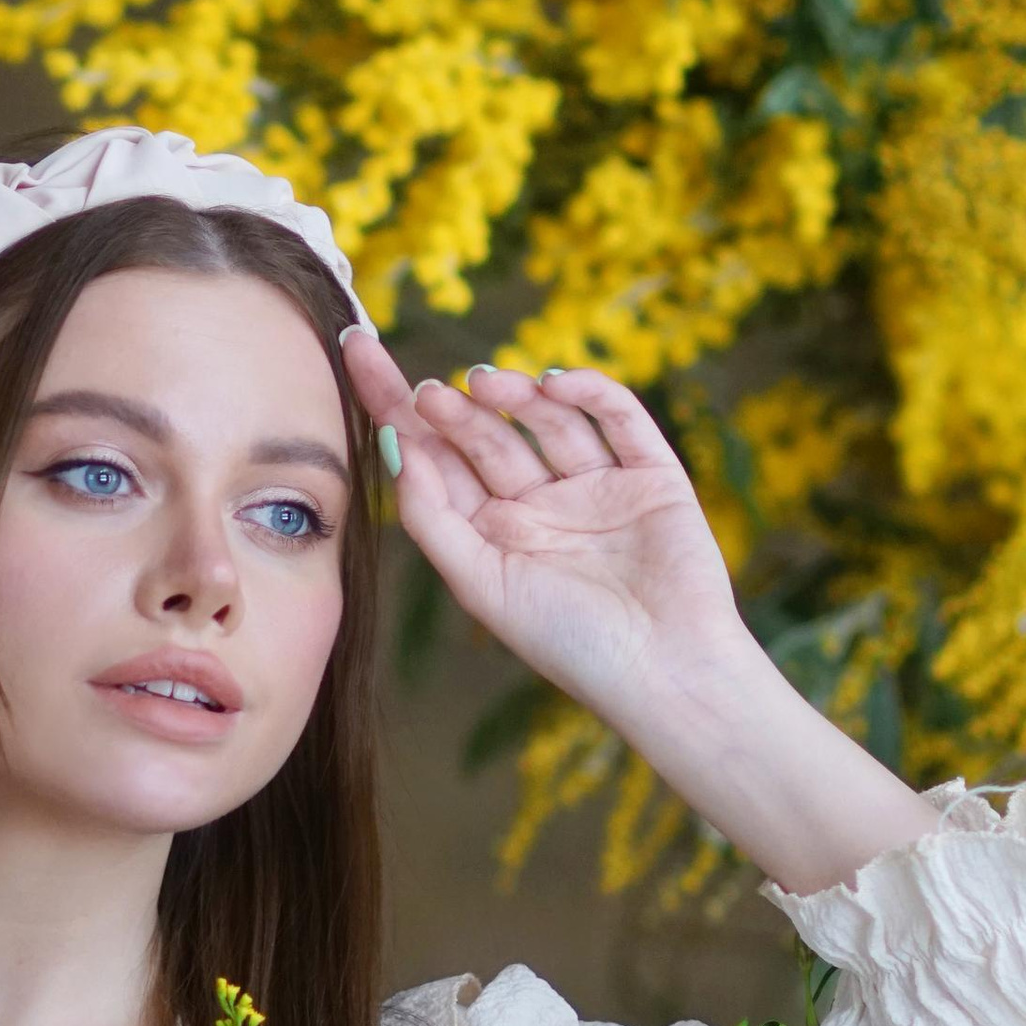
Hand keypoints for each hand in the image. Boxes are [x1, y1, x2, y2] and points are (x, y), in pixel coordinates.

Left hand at [343, 329, 936, 894]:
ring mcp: (596, 486)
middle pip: (485, 435)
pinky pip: (618, 418)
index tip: (359, 355)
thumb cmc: (569, 643)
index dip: (397, 408)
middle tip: (432, 392)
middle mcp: (539, 505)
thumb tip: (394, 445)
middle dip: (454, 410)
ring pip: (547, 420)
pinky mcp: (651, 475)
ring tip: (485, 383)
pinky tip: (554, 385)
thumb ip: (433, 517)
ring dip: (514, 395)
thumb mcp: (481, 584)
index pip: (435, 459)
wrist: (666, 671)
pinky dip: (589, 393)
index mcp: (492, 533)